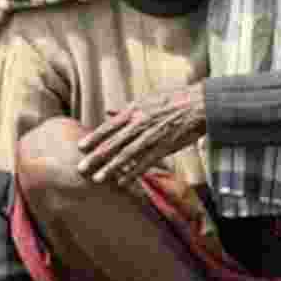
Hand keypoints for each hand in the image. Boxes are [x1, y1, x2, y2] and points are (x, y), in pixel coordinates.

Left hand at [77, 84, 206, 186]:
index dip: (94, 137)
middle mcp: (140, 123)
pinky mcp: (164, 147)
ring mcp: (152, 136)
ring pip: (126, 155)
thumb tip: (108, 111)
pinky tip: (122, 181)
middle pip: (114, 143)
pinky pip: (145, 162)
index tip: (80, 147)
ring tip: (97, 178)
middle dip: (96, 157)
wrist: (200, 103)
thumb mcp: (147, 98)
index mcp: (135, 110)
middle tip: (81, 168)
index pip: (109, 126)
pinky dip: (133, 172)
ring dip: (110, 168)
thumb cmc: (174, 98)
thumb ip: (127, 108)